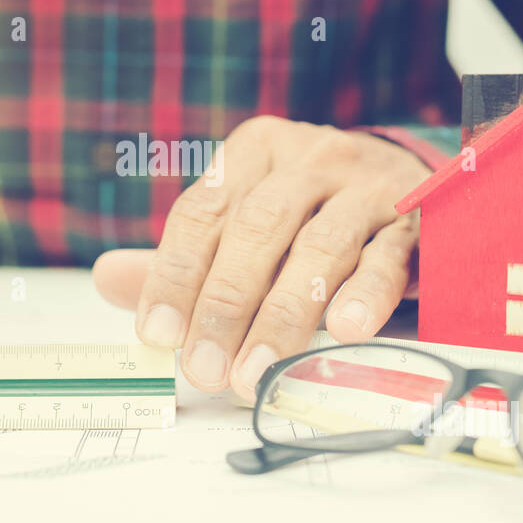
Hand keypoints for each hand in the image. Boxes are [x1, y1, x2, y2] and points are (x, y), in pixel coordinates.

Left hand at [92, 116, 430, 400]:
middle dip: (225, 305)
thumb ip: (185, 255)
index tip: (157, 335)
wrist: (411, 181)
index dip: (175, 275)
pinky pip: (389, 256)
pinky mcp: (417, 218)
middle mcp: (309, 158)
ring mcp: (367, 185)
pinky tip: (344, 330)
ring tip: (256, 371)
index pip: (203, 212)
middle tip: (204, 368)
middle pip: (257, 229)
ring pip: (320, 247)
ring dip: (285, 315)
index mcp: (255, 151)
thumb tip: (105, 280)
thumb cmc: (310, 212)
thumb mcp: (247, 218)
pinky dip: (366, 293)